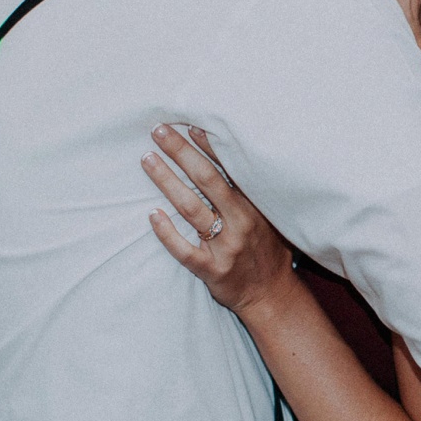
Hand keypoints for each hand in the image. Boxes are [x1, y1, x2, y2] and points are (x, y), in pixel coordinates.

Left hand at [144, 125, 296, 317]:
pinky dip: (167, 232)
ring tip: (148, 160)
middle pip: (206, 180)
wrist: (272, 296)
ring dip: (166, 181)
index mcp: (255, 206)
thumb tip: (231, 157)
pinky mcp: (212, 270)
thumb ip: (251, 193)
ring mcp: (225, 247)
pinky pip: (184, 250)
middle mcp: (241, 222)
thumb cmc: (267, 251)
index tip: (189, 124)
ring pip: (190, 209)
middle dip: (181, 152)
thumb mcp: (269, 217)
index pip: (230, 168)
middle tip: (159, 131)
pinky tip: (152, 216)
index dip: (209, 145)